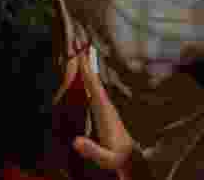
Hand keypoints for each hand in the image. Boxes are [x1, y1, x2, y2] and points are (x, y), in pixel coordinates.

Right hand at [73, 58, 148, 179]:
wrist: (129, 158)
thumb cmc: (116, 158)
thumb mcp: (105, 158)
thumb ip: (92, 150)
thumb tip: (75, 142)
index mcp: (105, 112)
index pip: (94, 88)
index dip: (87, 73)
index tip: (81, 56)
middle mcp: (106, 105)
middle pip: (94, 80)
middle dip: (87, 64)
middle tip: (79, 44)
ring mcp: (105, 106)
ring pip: (94, 83)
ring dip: (88, 68)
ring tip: (80, 52)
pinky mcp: (103, 110)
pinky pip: (93, 90)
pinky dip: (88, 79)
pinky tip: (84, 75)